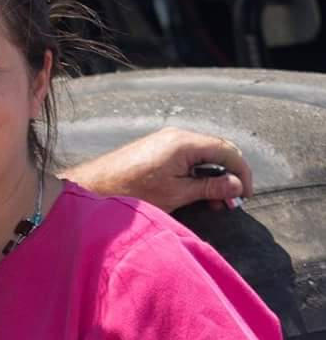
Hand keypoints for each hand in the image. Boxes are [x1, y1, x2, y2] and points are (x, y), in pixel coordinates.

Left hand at [61, 127, 252, 212]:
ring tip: (214, 203)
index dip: (242, 173)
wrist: (94, 188)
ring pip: (202, 156)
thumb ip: (211, 187)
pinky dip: (196, 175)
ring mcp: (165, 142)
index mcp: (184, 142)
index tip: (245, 195)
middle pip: (217, 151)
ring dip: (212, 178)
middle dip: (228, 177)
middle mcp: (176, 136)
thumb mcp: (178, 193)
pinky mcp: (156, 150)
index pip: (228, 151)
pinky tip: (197, 194)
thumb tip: (237, 186)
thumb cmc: (133, 191)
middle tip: (230, 203)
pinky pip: (186, 159)